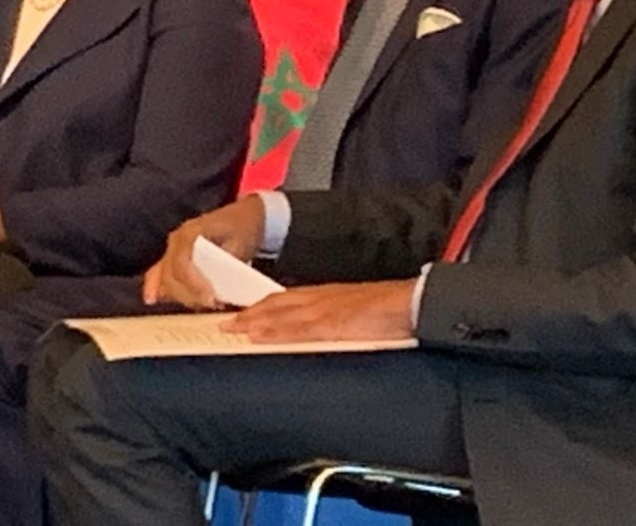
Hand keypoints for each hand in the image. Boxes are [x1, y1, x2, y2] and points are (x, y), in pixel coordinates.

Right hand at [142, 196, 265, 307]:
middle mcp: (175, 240)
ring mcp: (172, 248)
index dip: (193, 285)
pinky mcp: (174, 257)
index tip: (211, 300)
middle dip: (189, 295)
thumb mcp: (240, 243)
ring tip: (206, 304)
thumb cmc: (242, 228)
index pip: (181, 264)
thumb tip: (220, 284)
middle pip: (170, 275)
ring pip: (165, 278)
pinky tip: (151, 300)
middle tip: (213, 305)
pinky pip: (158, 273)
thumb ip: (227, 263)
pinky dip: (155, 287)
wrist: (241, 216)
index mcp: (190, 232)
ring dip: (182, 296)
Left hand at [227, 281, 417, 343]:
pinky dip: (277, 333)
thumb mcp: (355, 311)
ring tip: (232, 330)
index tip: (240, 315)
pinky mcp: (334, 324)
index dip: (261, 308)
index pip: (285, 300)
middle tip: (224, 324)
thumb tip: (323, 333)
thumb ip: (336, 319)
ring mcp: (325, 311)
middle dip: (249, 314)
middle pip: (276, 305)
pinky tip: (261, 338)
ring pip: (282, 315)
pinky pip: (300, 330)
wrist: (411, 302)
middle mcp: (320, 300)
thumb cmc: (388, 309)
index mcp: (325, 297)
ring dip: (255, 322)